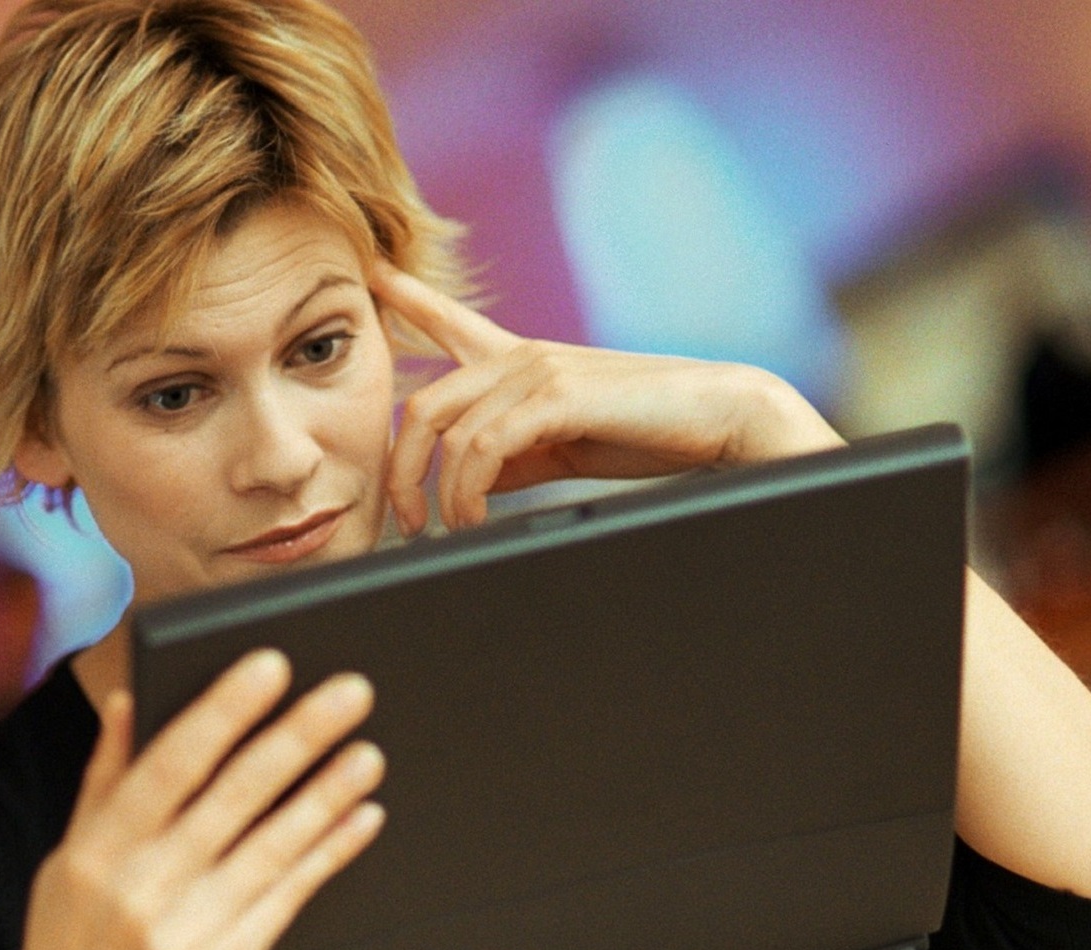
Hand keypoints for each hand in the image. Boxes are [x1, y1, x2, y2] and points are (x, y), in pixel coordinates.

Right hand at [6, 649, 384, 949]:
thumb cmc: (69, 944)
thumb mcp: (69, 854)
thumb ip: (105, 776)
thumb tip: (132, 700)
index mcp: (102, 847)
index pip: (172, 762)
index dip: (225, 711)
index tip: (271, 667)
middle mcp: (145, 886)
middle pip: (235, 797)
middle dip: (298, 737)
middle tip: (349, 694)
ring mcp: (189, 931)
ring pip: (272, 847)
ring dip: (327, 795)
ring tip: (368, 753)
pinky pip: (288, 900)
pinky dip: (327, 855)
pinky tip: (359, 820)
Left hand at [372, 263, 845, 534]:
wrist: (719, 417)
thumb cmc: (647, 433)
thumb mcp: (562, 447)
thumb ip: (512, 458)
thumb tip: (467, 489)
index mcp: (520, 361)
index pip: (449, 322)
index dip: (405, 298)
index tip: (371, 276)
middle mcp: (520, 356)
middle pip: (421, 406)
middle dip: (401, 472)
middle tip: (405, 523)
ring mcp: (538, 370)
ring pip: (449, 433)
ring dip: (440, 495)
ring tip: (449, 531)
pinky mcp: (558, 395)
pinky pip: (485, 447)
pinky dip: (470, 492)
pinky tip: (477, 519)